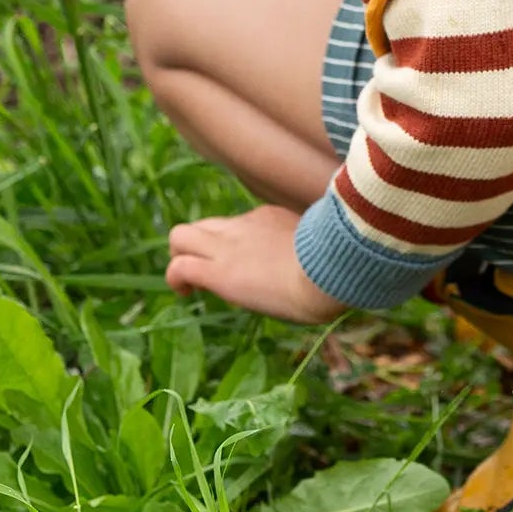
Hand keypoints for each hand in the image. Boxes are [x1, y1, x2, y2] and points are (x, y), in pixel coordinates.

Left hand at [166, 204, 348, 324]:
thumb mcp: (322, 247)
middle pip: (203, 224)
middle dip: (198, 248)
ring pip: (180, 236)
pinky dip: (175, 278)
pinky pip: (179, 266)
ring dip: (179, 258)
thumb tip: (324, 259)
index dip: (233, 246)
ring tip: (189, 283)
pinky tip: (185, 293)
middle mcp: (243, 225)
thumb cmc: (337, 264)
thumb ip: (310, 248)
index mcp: (270, 217)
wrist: (329, 271)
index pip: (238, 225)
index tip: (247, 269)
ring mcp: (228, 247)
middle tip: (207, 275)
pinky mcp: (218, 272)